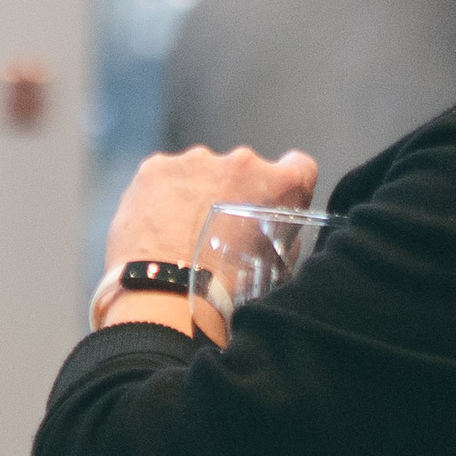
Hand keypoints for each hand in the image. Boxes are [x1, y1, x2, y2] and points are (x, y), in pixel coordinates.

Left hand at [105, 143, 315, 273]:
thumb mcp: (278, 261)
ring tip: (182, 230)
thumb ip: (281, 229)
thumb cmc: (227, 286)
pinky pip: (165, 175)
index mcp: (279, 182)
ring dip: (197, 191)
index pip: (299, 166)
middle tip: (217, 226)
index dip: (285, 184)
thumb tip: (274, 225)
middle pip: (241, 168)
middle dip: (233, 190)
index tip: (272, 198)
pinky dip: (163, 194)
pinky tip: (159, 224)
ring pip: (200, 170)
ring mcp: (195, 160)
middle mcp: (240, 161)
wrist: (168, 294)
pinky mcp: (156, 167)